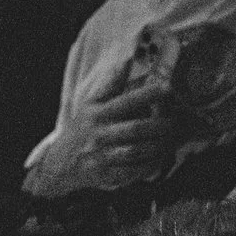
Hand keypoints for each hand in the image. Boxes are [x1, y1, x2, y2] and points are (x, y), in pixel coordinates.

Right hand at [24, 56, 178, 195]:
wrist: (58, 164)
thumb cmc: (80, 129)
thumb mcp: (90, 105)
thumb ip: (111, 85)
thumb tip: (127, 60)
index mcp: (98, 115)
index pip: (126, 102)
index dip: (148, 94)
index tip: (169, 87)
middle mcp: (100, 135)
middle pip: (135, 129)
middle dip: (160, 125)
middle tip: (177, 121)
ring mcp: (102, 157)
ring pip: (135, 151)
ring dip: (158, 146)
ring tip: (173, 140)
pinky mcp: (105, 175)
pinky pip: (132, 172)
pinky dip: (149, 166)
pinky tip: (162, 158)